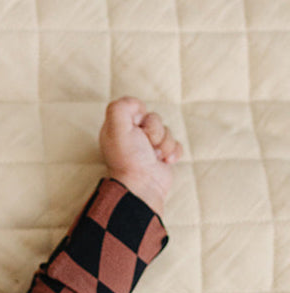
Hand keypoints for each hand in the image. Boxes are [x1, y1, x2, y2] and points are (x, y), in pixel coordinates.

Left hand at [99, 97, 182, 216]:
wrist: (143, 187)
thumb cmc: (129, 159)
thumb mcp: (117, 128)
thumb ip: (121, 107)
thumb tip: (137, 105)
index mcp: (118, 129)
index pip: (136, 107)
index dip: (140, 114)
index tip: (135, 126)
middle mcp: (132, 138)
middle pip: (154, 118)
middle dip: (155, 130)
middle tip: (146, 144)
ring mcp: (148, 148)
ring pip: (167, 131)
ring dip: (164, 143)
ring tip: (154, 156)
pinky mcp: (162, 157)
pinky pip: (176, 144)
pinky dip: (173, 153)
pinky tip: (164, 162)